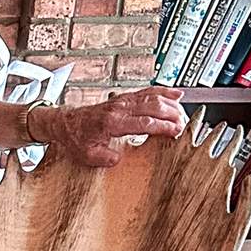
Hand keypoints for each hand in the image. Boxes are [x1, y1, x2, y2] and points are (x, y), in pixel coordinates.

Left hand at [35, 86, 186, 167]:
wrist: (66, 123)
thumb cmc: (76, 138)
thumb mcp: (87, 155)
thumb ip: (104, 158)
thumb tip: (118, 159)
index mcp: (112, 122)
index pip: (144, 122)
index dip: (162, 126)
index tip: (176, 131)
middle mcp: (118, 108)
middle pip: (153, 106)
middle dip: (172, 114)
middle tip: (184, 124)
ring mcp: (122, 101)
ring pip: (152, 96)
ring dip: (171, 103)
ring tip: (184, 113)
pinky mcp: (124, 98)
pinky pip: (147, 91)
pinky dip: (163, 91)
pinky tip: (176, 94)